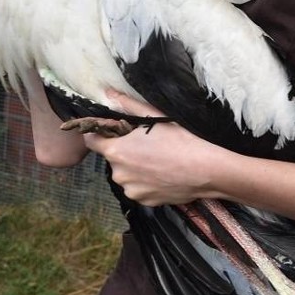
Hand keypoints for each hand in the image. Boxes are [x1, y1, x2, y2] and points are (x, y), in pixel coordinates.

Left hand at [82, 91, 220, 205]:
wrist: (202, 170)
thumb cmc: (178, 140)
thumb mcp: (153, 117)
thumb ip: (127, 104)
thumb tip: (108, 93)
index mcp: (116, 151)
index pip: (91, 142)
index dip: (101, 135)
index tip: (115, 133)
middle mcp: (118, 173)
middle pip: (113, 159)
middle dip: (125, 152)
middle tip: (147, 146)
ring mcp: (130, 189)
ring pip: (126, 175)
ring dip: (135, 169)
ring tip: (157, 162)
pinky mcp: (143, 201)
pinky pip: (139, 189)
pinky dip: (146, 183)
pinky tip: (162, 176)